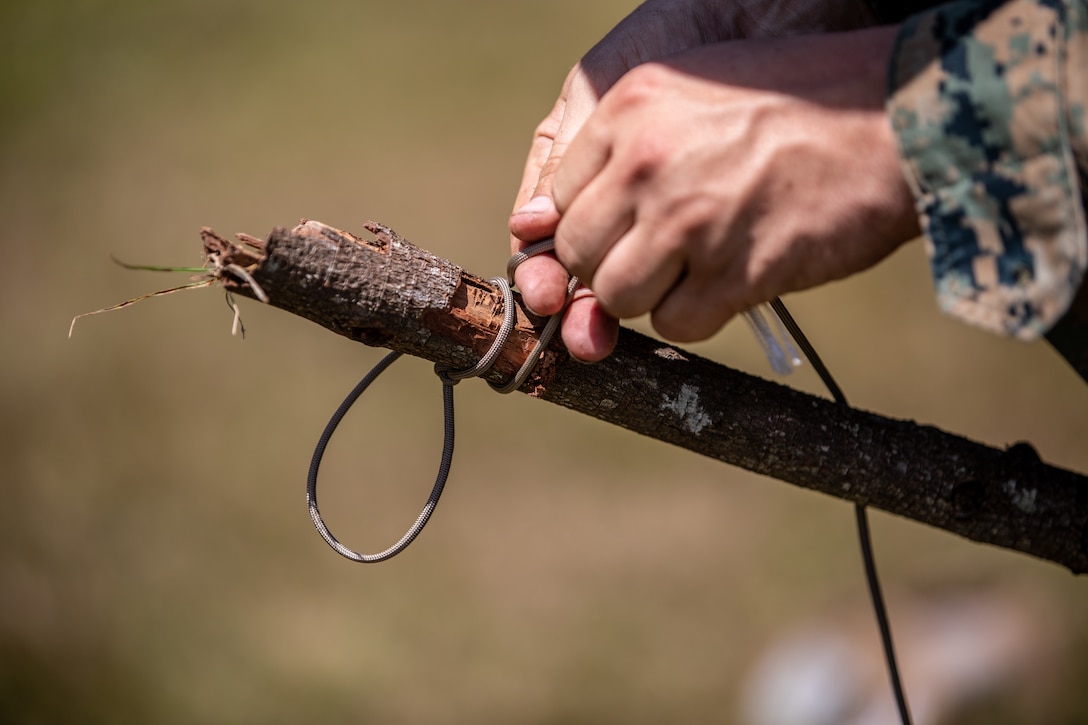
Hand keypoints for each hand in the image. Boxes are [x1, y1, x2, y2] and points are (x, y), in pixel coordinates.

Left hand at [545, 26, 919, 357]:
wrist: (899, 117)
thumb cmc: (799, 102)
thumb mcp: (695, 90)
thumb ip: (623, 145)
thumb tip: (543, 221)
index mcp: (628, 107)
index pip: (556, 200)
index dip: (588, 227)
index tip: (619, 234)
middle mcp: (645, 162)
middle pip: (578, 254)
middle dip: (610, 265)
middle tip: (658, 256)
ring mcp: (688, 221)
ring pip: (617, 297)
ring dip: (651, 295)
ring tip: (695, 268)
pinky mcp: (734, 272)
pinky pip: (676, 325)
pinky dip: (698, 316)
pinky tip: (730, 282)